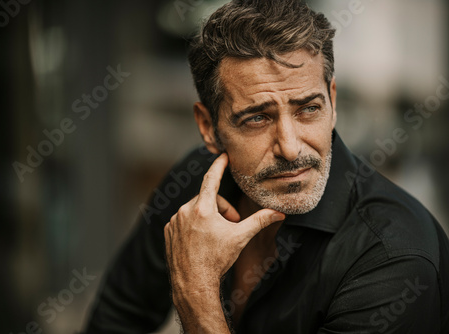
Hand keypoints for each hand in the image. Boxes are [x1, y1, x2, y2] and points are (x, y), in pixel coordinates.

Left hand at [164, 153, 285, 293]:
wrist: (193, 283)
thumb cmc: (217, 260)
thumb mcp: (240, 238)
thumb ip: (260, 221)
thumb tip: (280, 214)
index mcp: (202, 208)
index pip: (211, 178)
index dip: (219, 165)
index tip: (223, 155)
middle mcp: (185, 211)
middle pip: (208, 199)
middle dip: (221, 209)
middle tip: (232, 224)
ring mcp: (174, 221)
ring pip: (195, 210)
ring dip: (207, 218)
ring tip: (216, 236)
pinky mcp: (168, 231)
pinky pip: (183, 220)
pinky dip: (193, 225)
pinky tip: (201, 241)